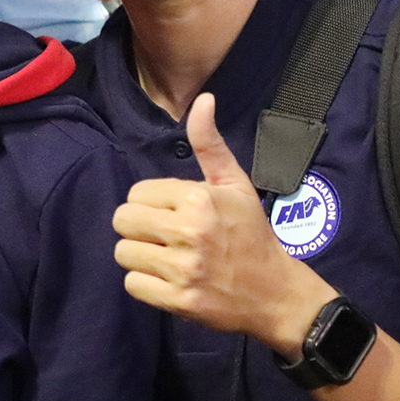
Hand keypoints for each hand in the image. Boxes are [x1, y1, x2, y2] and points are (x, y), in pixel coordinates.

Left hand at [111, 93, 335, 355]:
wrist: (277, 294)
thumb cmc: (251, 234)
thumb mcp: (235, 185)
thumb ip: (209, 144)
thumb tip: (202, 99)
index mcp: (199, 198)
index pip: (136, 194)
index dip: (151, 204)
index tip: (174, 214)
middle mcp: (190, 231)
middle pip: (122, 221)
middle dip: (138, 228)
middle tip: (163, 237)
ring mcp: (184, 269)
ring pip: (123, 252)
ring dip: (140, 256)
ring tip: (166, 258)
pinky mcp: (179, 301)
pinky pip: (132, 285)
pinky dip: (144, 284)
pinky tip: (168, 280)